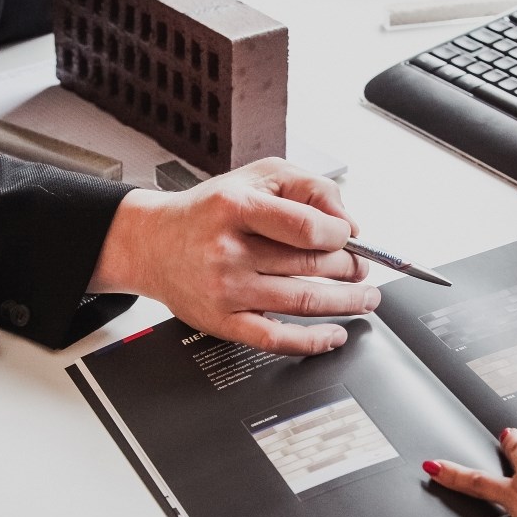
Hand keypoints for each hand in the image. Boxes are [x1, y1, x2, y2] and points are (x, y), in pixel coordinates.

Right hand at [89, 158, 379, 354]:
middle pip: (309, 264)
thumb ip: (309, 188)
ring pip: (302, 301)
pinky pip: (275, 338)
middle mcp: (228, 250)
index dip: (340, 235)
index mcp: (237, 207)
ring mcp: (226, 289)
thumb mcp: (259, 175)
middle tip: (362, 267)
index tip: (349, 237)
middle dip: (349, 268)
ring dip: (345, 302)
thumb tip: (349, 225)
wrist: (151, 243)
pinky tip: (334, 335)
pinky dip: (312, 341)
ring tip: (365, 297)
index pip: (306, 226)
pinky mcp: (222, 321)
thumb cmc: (209, 210)